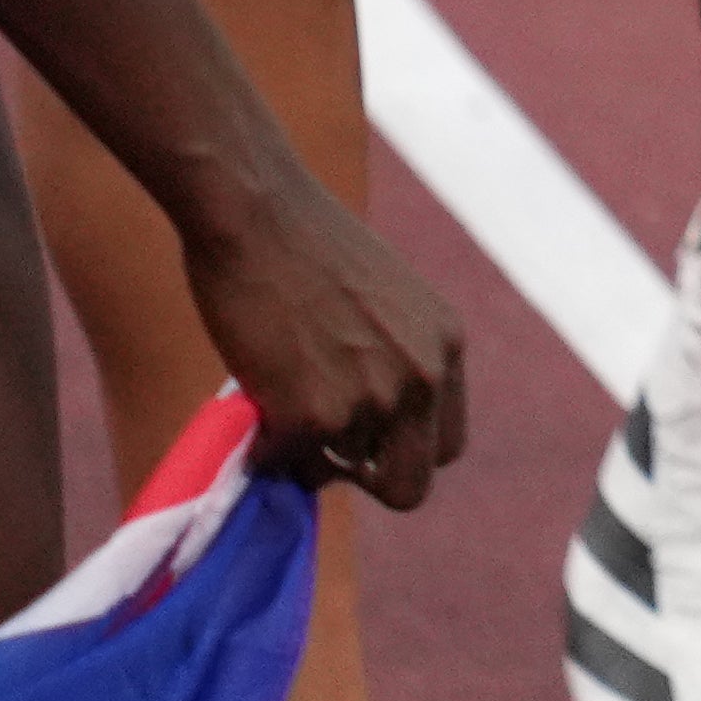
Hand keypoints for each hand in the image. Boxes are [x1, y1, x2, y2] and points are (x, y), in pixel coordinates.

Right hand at [180, 166, 469, 510]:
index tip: (363, 440)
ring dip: (303, 453)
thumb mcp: (390, 303)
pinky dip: (262, 449)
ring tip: (278, 400)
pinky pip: (284, 466)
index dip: (400, 452)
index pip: (446, 446)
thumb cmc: (309, 246)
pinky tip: (252, 404)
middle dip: (362, 480)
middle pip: (408, 486)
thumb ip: (396, 360)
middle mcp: (422, 379)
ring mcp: (370, 402)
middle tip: (320, 447)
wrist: (260, 214)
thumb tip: (371, 429)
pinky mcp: (311, 416)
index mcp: (447, 347)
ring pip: (333, 476)